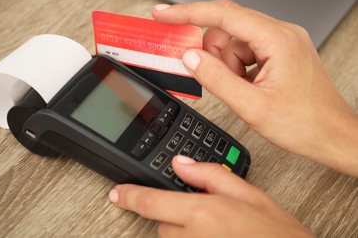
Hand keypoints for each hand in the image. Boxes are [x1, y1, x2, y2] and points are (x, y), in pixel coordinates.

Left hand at [109, 155, 313, 236]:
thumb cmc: (277, 233)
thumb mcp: (249, 193)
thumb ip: (210, 175)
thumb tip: (183, 163)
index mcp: (202, 213)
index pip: (151, 202)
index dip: (129, 196)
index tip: (116, 194)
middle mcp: (193, 237)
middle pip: (164, 222)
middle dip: (176, 214)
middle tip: (204, 211)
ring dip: (186, 231)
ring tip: (217, 228)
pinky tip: (217, 235)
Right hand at [152, 0, 357, 176]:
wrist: (332, 135)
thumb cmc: (306, 123)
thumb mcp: (252, 106)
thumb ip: (217, 79)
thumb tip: (191, 58)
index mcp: (277, 39)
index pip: (223, 14)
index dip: (188, 13)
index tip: (164, 15)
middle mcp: (280, 34)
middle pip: (226, 29)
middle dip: (213, 54)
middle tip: (212, 77)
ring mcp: (280, 43)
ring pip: (233, 42)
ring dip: (226, 66)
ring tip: (240, 89)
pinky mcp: (278, 53)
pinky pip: (244, 52)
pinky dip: (236, 69)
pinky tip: (246, 86)